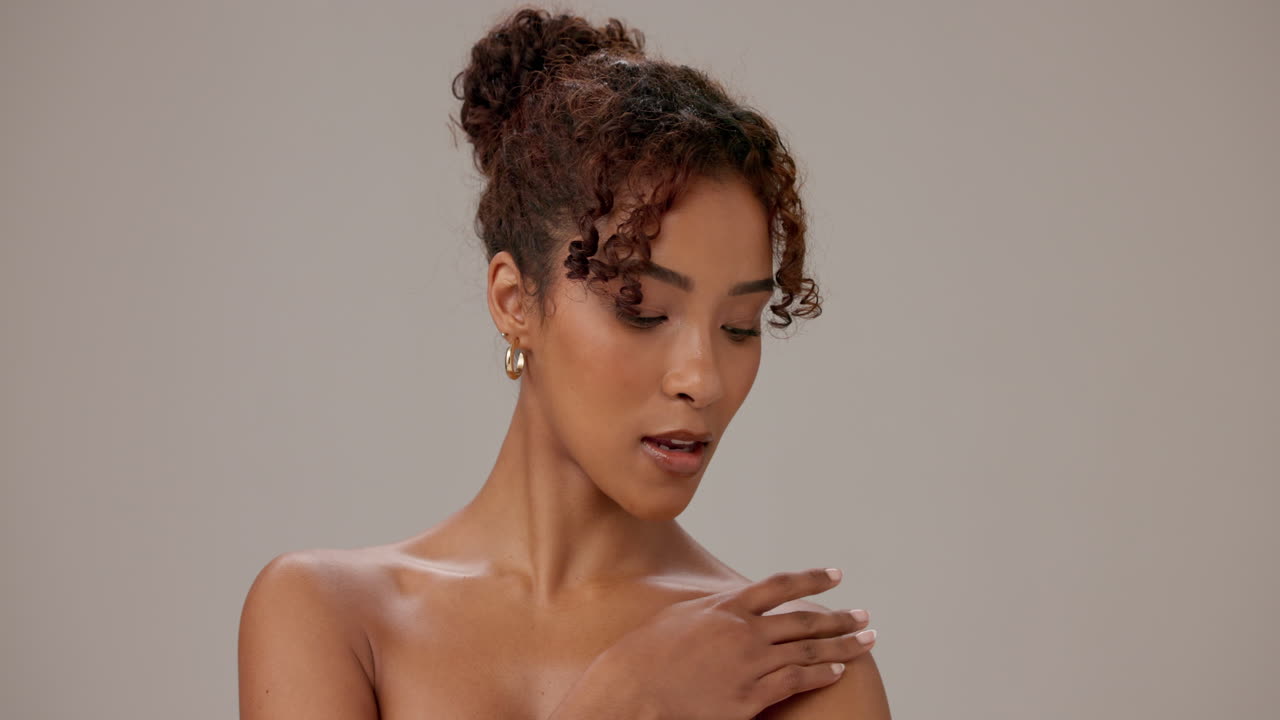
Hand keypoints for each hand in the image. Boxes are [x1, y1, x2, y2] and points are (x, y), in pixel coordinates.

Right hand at [594, 567, 876, 719]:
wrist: (628, 692)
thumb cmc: (641, 657)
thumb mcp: (675, 618)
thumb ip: (708, 610)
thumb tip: (724, 604)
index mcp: (725, 606)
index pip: (779, 586)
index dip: (811, 579)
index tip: (836, 576)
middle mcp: (742, 630)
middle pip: (803, 620)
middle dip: (839, 618)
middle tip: (864, 615)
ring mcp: (748, 663)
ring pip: (807, 650)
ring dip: (842, 645)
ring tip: (867, 642)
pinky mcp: (748, 697)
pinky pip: (794, 682)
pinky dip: (820, 674)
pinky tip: (838, 672)